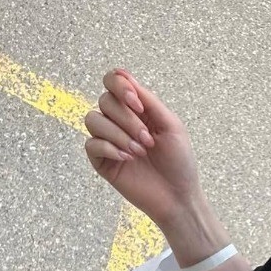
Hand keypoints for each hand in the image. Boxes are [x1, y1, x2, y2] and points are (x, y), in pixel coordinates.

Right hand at [84, 68, 206, 230]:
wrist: (177, 196)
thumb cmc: (179, 161)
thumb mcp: (170, 124)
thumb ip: (147, 100)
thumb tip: (123, 75)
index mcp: (137, 109)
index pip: (113, 82)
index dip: (120, 86)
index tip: (139, 106)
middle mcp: (119, 121)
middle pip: (104, 100)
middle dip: (127, 119)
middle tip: (148, 140)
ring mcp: (108, 141)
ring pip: (93, 120)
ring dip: (119, 134)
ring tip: (139, 151)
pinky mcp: (101, 161)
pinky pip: (91, 144)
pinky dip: (109, 148)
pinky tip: (127, 159)